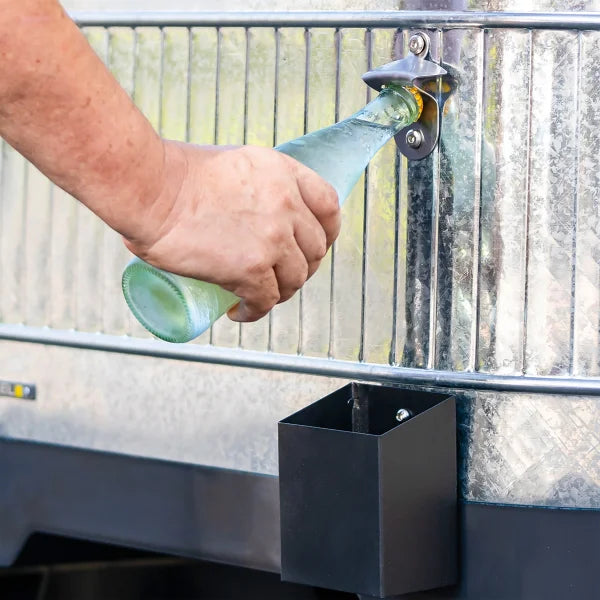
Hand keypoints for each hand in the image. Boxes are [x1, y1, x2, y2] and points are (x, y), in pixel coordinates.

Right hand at [124, 140, 340, 321]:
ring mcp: (273, 238)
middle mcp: (287, 205)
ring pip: (295, 280)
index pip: (329, 207)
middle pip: (315, 249)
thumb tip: (257, 213)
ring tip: (257, 296)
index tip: (316, 246)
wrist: (150, 190)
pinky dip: (254, 312)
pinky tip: (239, 311)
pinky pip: (266, 301)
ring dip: (280, 293)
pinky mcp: (251, 269)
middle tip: (279, 276)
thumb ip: (258, 186)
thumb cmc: (176, 175)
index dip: (327, 232)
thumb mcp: (236, 164)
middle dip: (302, 268)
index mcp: (284, 174)